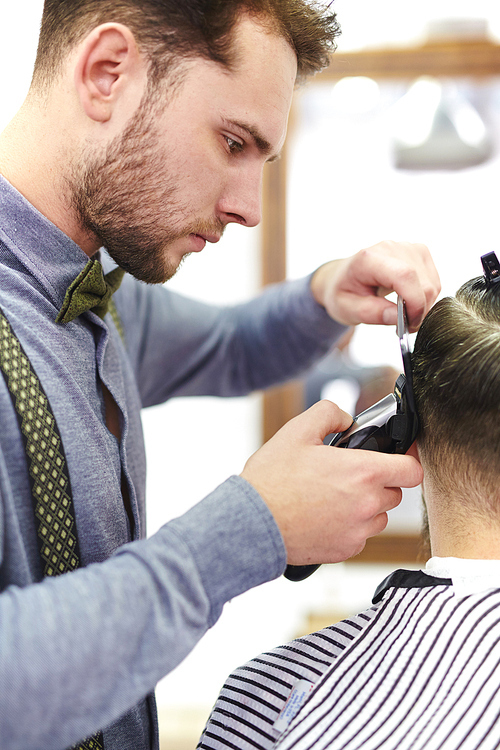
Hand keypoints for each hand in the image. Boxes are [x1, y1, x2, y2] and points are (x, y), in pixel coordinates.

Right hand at [240, 400, 422, 564]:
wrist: (253, 523)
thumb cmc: (272, 479)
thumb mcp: (297, 431)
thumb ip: (329, 414)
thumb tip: (346, 419)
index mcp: (363, 472)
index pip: (412, 469)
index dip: (408, 459)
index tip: (399, 456)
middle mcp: (367, 504)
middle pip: (395, 492)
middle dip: (378, 481)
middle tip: (349, 474)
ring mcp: (358, 531)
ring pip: (379, 516)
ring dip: (366, 505)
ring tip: (334, 496)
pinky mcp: (346, 550)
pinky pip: (361, 536)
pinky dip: (350, 526)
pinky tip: (324, 515)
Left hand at [310, 240, 440, 331]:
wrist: (343, 277)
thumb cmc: (343, 292)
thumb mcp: (346, 309)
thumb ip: (371, 313)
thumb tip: (399, 317)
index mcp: (369, 259)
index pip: (404, 275)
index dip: (414, 302)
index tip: (409, 323)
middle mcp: (391, 248)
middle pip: (423, 282)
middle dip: (418, 310)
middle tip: (403, 325)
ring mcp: (408, 248)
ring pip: (432, 284)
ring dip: (423, 305)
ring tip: (402, 314)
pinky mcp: (419, 253)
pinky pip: (434, 281)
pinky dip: (425, 297)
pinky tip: (408, 302)